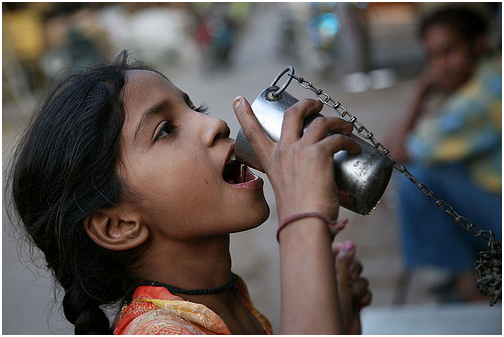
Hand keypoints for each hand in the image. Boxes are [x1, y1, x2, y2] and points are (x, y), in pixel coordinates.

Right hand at [233, 97, 360, 221]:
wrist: (304, 223)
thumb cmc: (298, 213)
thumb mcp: (287, 189)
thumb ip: (296, 180)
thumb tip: (315, 181)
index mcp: (271, 160)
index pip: (253, 132)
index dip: (245, 114)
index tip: (238, 99)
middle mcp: (283, 151)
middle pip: (292, 114)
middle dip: (306, 104)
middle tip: (317, 105)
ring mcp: (300, 150)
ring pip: (320, 121)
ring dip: (336, 121)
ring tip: (345, 127)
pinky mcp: (318, 153)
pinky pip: (337, 139)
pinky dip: (349, 141)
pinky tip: (354, 148)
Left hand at [332, 240, 371, 334]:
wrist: (337, 334)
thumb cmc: (331, 310)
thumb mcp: (338, 282)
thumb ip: (344, 262)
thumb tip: (350, 243)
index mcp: (323, 272)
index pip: (333, 251)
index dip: (342, 248)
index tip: (348, 249)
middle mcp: (333, 280)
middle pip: (351, 262)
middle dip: (356, 269)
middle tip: (352, 276)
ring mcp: (344, 290)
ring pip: (360, 278)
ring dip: (359, 288)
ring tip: (351, 298)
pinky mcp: (354, 301)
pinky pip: (366, 292)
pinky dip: (365, 298)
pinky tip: (358, 306)